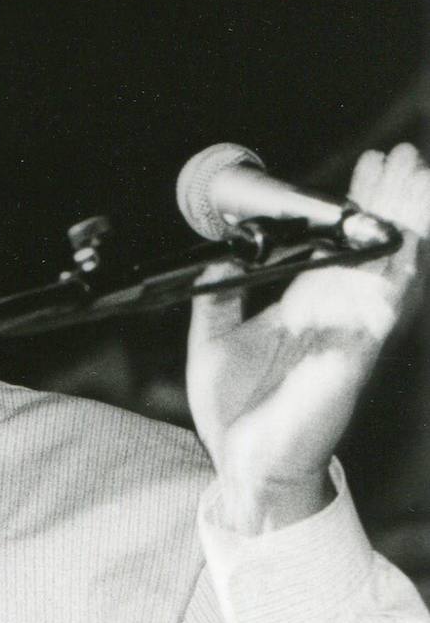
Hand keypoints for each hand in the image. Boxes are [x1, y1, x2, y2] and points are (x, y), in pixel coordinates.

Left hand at [187, 143, 429, 533]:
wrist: (242, 465)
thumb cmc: (238, 410)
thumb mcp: (213, 338)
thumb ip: (218, 295)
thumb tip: (219, 256)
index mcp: (306, 309)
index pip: (338, 247)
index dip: (356, 208)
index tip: (371, 166)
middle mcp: (334, 320)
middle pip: (371, 251)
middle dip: (390, 204)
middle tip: (405, 158)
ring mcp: (345, 344)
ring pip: (385, 279)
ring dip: (403, 235)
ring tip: (419, 192)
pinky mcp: (344, 371)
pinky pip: (371, 329)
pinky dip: (385, 296)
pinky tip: (399, 266)